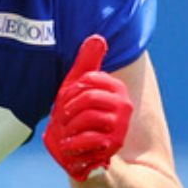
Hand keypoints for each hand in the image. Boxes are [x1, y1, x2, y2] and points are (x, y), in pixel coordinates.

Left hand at [42, 34, 133, 181]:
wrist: (78, 150)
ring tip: (67, 134)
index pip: (88, 79)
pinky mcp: (114, 144)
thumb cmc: (75, 115)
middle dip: (68, 111)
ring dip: (69, 128)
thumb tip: (98, 37)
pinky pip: (89, 138)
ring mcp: (121, 125)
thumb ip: (88, 62)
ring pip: (86, 118)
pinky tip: (68, 146)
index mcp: (116, 88)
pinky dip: (73, 143)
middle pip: (87, 98)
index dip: (70, 91)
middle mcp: (124, 104)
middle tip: (63, 121)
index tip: (65, 102)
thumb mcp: (78, 86)